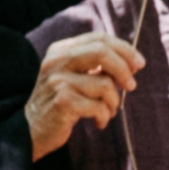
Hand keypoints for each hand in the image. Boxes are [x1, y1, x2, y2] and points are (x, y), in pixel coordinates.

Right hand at [23, 29, 140, 158]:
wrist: (29, 131)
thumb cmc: (58, 103)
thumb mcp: (72, 77)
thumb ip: (94, 65)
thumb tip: (131, 61)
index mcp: (60, 50)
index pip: (99, 38)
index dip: (124, 49)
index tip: (139, 64)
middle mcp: (57, 61)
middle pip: (102, 52)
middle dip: (124, 69)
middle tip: (132, 86)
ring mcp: (58, 81)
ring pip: (105, 84)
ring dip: (113, 102)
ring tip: (107, 112)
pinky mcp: (62, 102)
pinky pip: (99, 106)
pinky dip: (104, 116)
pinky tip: (99, 122)